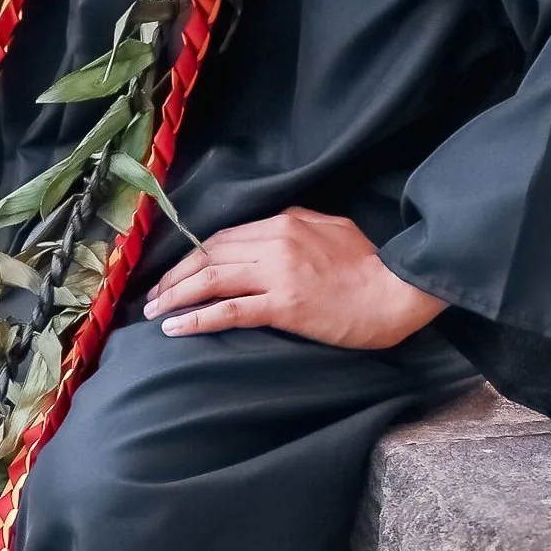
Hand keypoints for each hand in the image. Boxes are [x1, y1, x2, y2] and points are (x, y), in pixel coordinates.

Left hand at [139, 207, 445, 348]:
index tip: (175, 271)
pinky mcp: (284, 306)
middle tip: (153, 295)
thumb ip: (294, 225)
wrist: (397, 290)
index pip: (223, 237)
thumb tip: (268, 230)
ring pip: (212, 280)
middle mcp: (273, 243)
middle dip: (176, 276)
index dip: (193, 255)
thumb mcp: (330, 227)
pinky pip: (230, 311)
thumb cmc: (370, 264)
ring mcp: (276, 274)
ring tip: (154, 311)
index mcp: (282, 222)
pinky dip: (198, 318)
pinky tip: (176, 327)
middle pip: (209, 255)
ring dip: (176, 296)